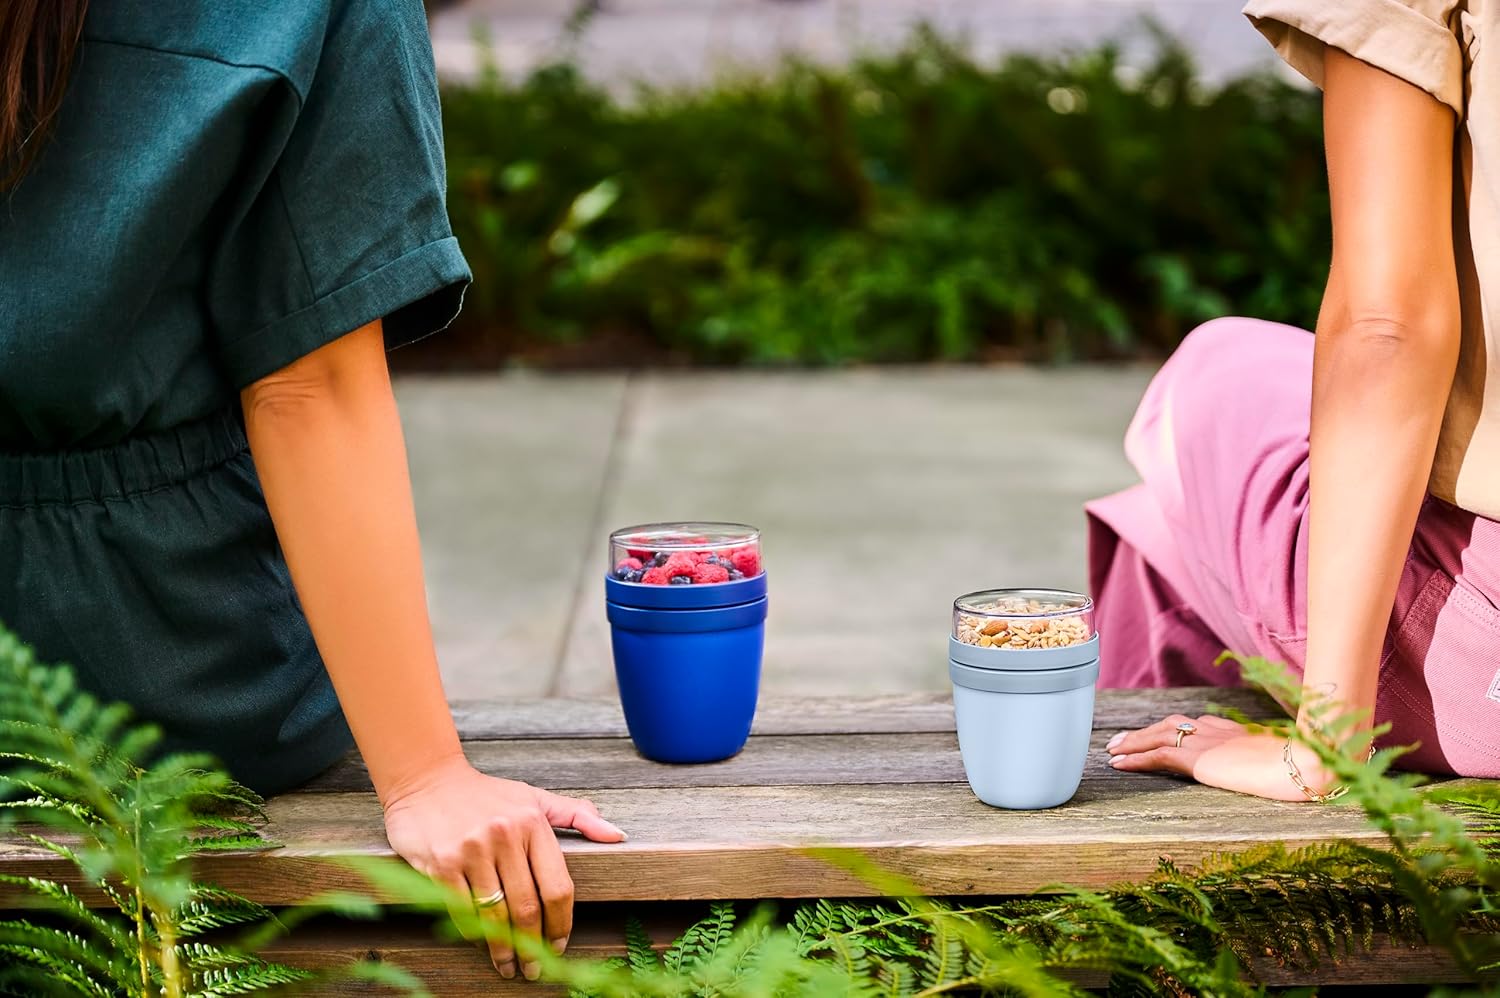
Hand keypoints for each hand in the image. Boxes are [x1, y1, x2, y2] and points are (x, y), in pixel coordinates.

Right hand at [381, 757, 626, 979]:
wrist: (426, 780)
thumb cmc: (485, 794)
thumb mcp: (533, 797)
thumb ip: (576, 815)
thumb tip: (618, 834)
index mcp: (533, 823)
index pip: (558, 887)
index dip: (561, 924)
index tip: (559, 945)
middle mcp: (504, 835)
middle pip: (528, 908)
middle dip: (533, 946)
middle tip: (534, 969)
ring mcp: (472, 849)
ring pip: (495, 915)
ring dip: (503, 949)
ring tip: (508, 965)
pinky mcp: (441, 862)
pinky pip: (462, 910)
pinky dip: (473, 933)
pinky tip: (480, 943)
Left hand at [1105, 714, 1334, 801]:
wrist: (1310, 763)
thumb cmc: (1312, 766)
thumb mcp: (1291, 762)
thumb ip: (1277, 762)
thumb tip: (1290, 773)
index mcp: (1237, 730)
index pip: (1197, 725)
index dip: (1174, 729)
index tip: (1159, 734)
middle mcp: (1218, 730)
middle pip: (1171, 725)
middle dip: (1144, 733)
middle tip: (1121, 742)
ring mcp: (1207, 742)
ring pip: (1157, 737)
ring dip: (1132, 744)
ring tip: (1112, 752)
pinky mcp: (1199, 758)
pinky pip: (1157, 756)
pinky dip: (1135, 758)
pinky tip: (1119, 764)